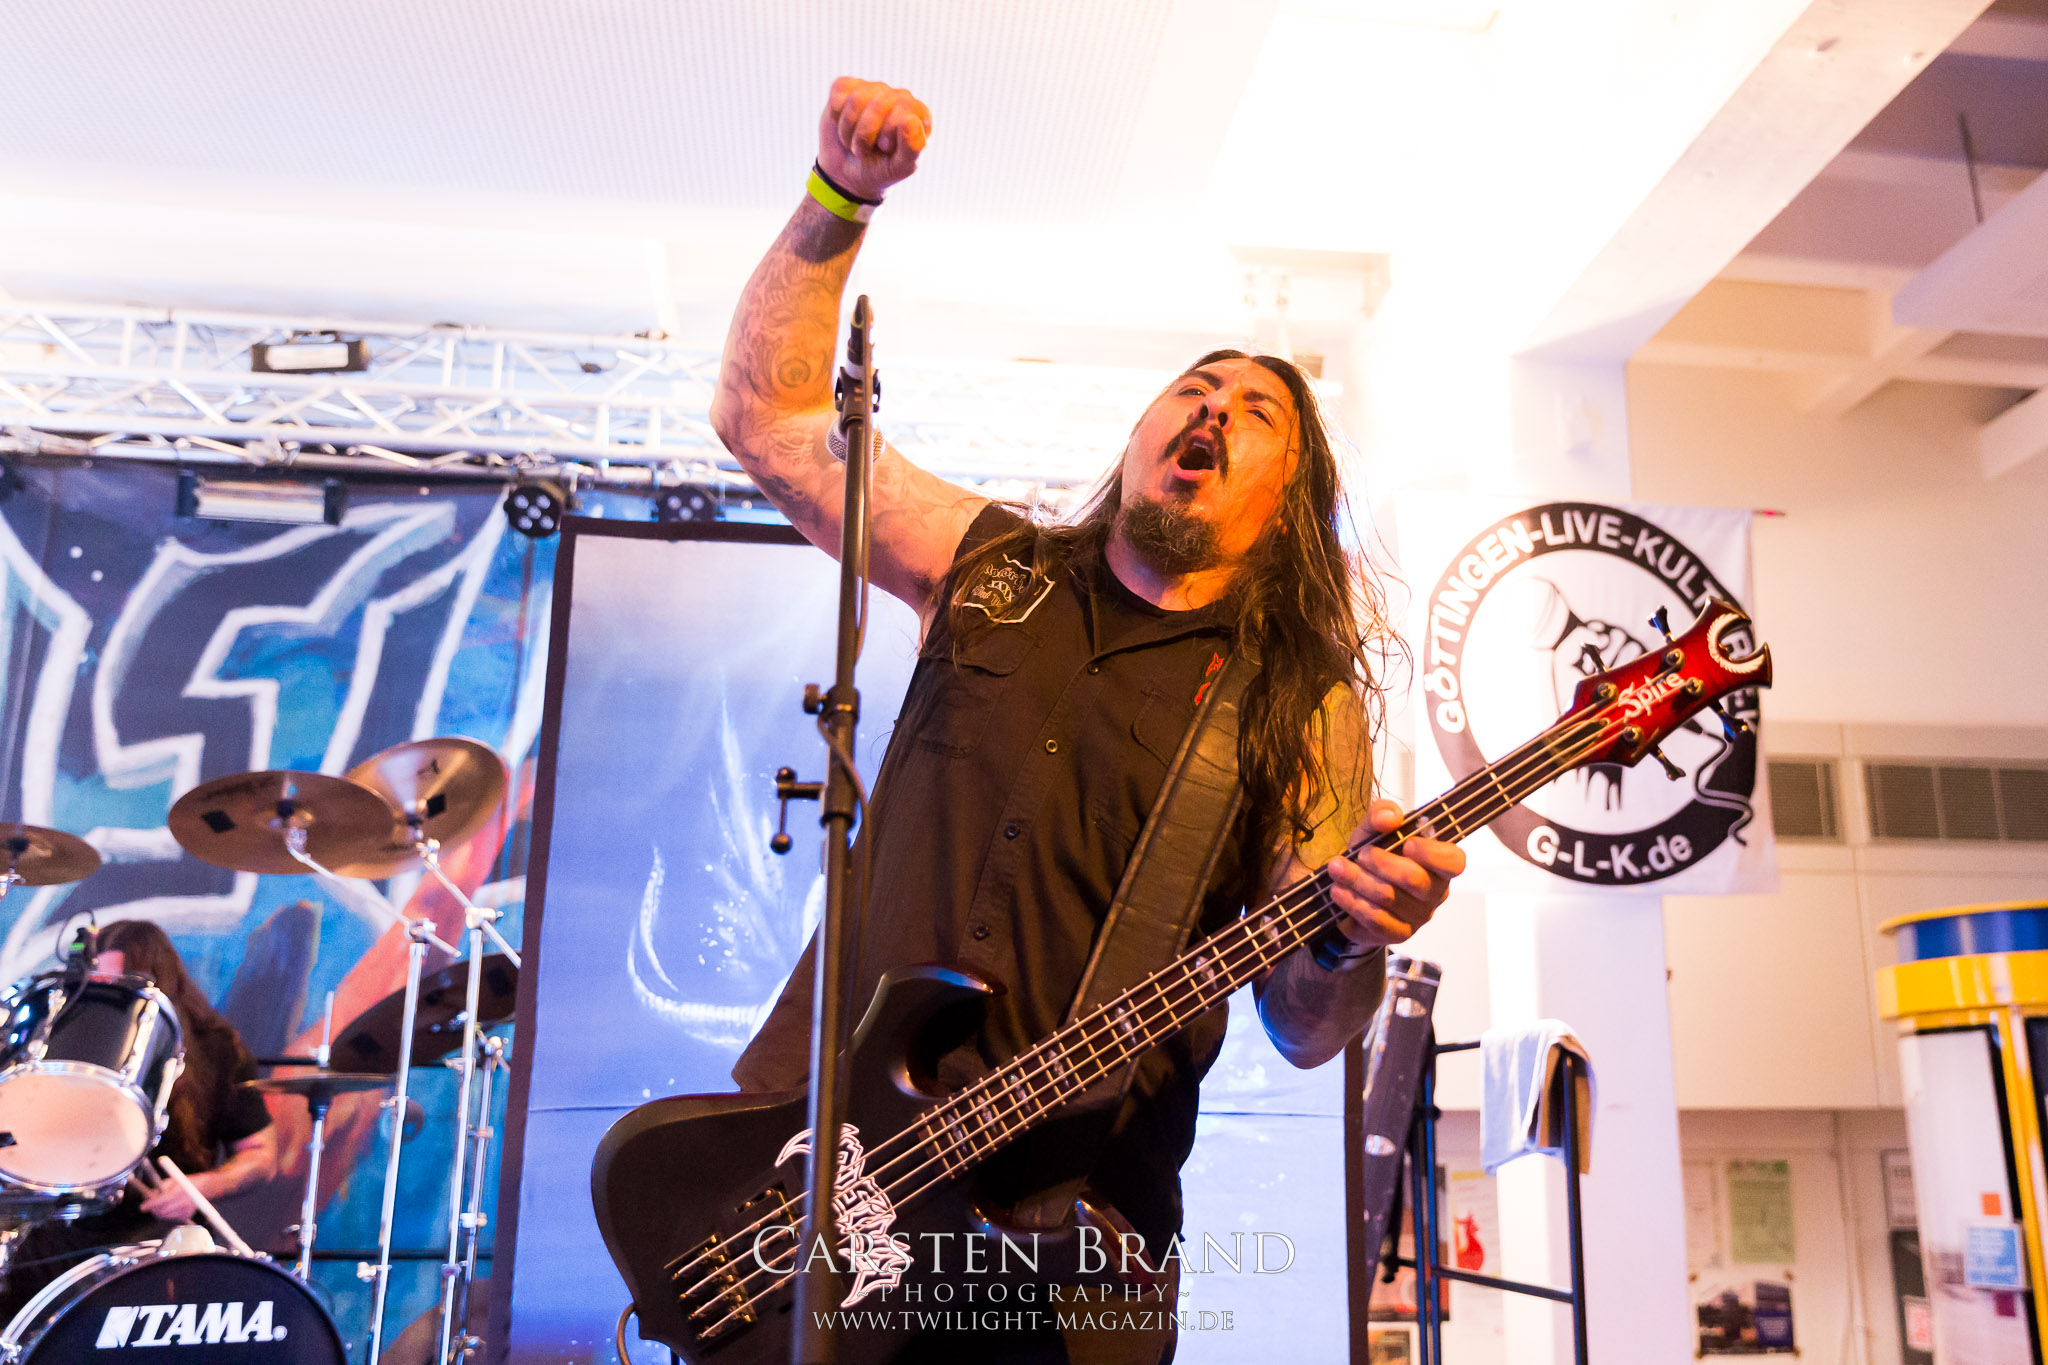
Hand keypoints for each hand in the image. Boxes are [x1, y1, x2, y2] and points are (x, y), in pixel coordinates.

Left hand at [138, 1169, 216, 1221]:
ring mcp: (186, 1210)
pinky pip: (171, 1218)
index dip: (150, 1205)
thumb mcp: (173, 1180)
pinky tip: (170, 1207)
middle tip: (149, 1206)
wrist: (204, 1188)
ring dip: (159, 1212)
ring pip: (165, 1216)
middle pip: (162, 1211)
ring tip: (160, 1205)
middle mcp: (184, 1202)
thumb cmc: (187, 1182)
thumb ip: (160, 1187)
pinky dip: (167, 1214)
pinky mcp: (187, 1216)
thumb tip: (148, 1195)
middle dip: (153, 1210)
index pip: (162, 1201)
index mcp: (180, 1191)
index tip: (142, 1207)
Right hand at [818, 77, 931, 201]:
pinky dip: (836, 115)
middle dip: (865, 134)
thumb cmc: (879, 170)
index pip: (904, 109)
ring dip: (849, 129)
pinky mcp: (849, 87)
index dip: (887, 132)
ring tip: (854, 142)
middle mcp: (898, 96)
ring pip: (856, 99)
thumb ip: (912, 148)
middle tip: (864, 150)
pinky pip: (839, 92)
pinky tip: (842, 125)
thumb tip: (910, 120)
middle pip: (878, 104)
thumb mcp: (899, 168)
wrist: (846, 174)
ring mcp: (874, 89)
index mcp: (918, 114)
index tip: (884, 148)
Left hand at [1325, 799, 1464, 950]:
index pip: (1454, 861)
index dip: (1432, 853)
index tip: (1407, 843)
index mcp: (1438, 864)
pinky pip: (1377, 919)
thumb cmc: (1372, 857)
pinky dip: (1353, 902)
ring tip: (1337, 868)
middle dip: (1381, 863)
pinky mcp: (1398, 934)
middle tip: (1360, 854)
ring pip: (1389, 898)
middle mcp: (1435, 892)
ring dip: (1358, 880)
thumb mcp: (1372, 830)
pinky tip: (1338, 890)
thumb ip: (1381, 814)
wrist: (1351, 891)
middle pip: (1415, 879)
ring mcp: (1418, 916)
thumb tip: (1390, 817)